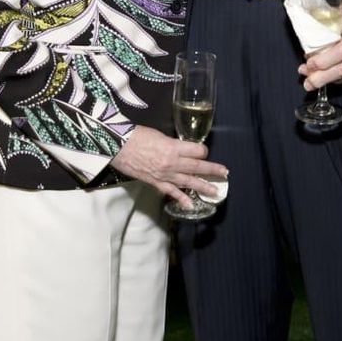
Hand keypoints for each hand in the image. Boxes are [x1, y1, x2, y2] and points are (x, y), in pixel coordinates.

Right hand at [111, 125, 227, 207]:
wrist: (117, 146)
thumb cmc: (136, 136)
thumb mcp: (159, 135)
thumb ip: (172, 144)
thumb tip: (180, 149)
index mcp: (173, 147)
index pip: (198, 151)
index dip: (202, 150)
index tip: (202, 151)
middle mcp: (172, 163)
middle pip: (198, 167)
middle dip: (213, 170)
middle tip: (225, 173)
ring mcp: (165, 175)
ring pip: (189, 182)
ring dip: (204, 187)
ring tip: (216, 192)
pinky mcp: (156, 183)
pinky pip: (172, 192)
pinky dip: (182, 199)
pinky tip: (191, 205)